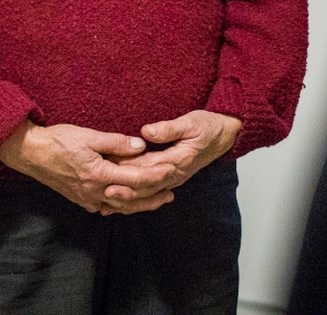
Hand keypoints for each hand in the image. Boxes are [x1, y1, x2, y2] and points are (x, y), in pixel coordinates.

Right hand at [0, 121, 174, 214]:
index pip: (135, 179)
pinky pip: (107, 207)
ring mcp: (87, 198)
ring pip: (120, 207)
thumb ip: (116, 142)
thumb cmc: (58, 140)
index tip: (171, 170)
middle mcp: (95, 192)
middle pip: (131, 199)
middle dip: (153, 196)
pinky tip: (128, 203)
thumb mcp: (88, 135)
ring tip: (157, 200)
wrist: (31, 153)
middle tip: (172, 192)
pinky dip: (121, 206)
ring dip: (140, 204)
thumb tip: (140, 146)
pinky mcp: (81, 199)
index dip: (156, 176)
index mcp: (99, 175)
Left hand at [101, 110, 241, 207]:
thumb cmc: (207, 126)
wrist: (223, 135)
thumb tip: (147, 133)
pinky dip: (136, 200)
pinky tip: (121, 204)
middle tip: (104, 191)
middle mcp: (175, 174)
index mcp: (178, 160)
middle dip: (125, 190)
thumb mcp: (191, 122)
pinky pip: (152, 193)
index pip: (150, 167)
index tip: (112, 171)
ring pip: (148, 194)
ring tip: (107, 203)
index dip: (130, 170)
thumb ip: (169, 129)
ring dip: (129, 200)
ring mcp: (173, 179)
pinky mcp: (170, 179)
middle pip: (146, 186)